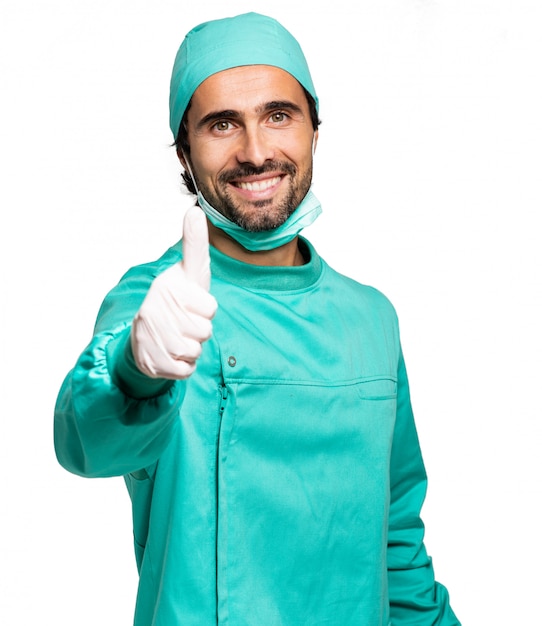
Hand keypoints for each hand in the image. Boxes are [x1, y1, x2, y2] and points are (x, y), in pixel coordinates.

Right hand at [131, 206, 217, 378]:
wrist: (143, 336)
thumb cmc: (176, 301)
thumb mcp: (189, 273)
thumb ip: (194, 245)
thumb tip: (194, 210)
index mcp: (168, 286)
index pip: (210, 308)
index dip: (206, 309)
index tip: (192, 303)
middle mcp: (154, 308)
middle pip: (204, 331)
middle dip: (199, 331)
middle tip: (184, 323)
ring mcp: (149, 335)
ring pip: (194, 351)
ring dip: (192, 349)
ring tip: (177, 337)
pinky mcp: (149, 361)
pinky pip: (185, 370)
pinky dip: (184, 366)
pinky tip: (171, 355)